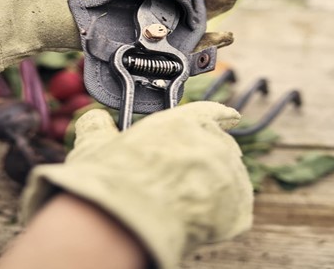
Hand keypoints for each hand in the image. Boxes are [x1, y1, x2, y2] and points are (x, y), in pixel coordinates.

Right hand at [18, 102, 253, 268]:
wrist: (123, 221)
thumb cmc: (110, 181)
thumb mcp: (95, 145)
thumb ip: (99, 127)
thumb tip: (94, 120)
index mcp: (185, 122)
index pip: (211, 111)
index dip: (219, 116)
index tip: (229, 117)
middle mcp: (214, 143)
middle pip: (221, 148)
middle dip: (206, 161)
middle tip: (181, 179)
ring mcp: (230, 177)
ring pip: (228, 181)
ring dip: (213, 190)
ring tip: (181, 204)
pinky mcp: (238, 211)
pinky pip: (234, 212)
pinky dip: (219, 218)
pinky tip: (194, 221)